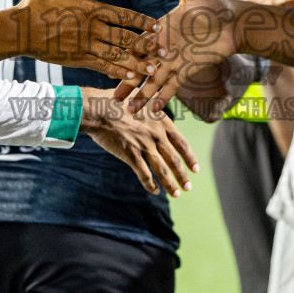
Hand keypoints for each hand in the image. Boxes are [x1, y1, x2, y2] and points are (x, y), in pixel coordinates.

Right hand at [14, 0, 157, 80]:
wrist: (19, 29)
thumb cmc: (34, 5)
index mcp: (90, 8)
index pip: (123, 15)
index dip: (142, 21)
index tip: (157, 25)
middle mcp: (92, 27)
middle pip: (126, 36)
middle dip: (146, 44)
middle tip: (164, 50)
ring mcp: (85, 44)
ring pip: (117, 54)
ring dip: (137, 62)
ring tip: (153, 70)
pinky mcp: (77, 58)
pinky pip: (102, 66)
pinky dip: (117, 71)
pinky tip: (131, 76)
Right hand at [81, 89, 198, 195]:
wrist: (98, 109)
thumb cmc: (116, 101)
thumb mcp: (140, 97)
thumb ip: (151, 104)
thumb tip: (156, 100)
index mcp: (161, 121)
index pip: (181, 143)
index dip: (189, 158)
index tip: (195, 169)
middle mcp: (156, 135)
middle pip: (174, 160)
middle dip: (182, 176)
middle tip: (188, 187)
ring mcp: (144, 145)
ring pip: (161, 170)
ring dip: (170, 184)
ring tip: (176, 194)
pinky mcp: (130, 155)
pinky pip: (144, 174)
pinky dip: (150, 184)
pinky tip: (155, 191)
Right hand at [114, 0, 241, 112]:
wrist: (234, 23)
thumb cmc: (213, 6)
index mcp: (159, 29)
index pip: (135, 43)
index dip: (121, 53)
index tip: (105, 62)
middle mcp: (163, 48)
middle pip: (139, 67)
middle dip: (126, 82)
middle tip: (111, 98)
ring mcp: (174, 61)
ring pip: (153, 81)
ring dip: (142, 96)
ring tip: (129, 113)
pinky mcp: (187, 71)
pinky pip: (173, 87)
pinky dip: (163, 98)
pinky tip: (153, 111)